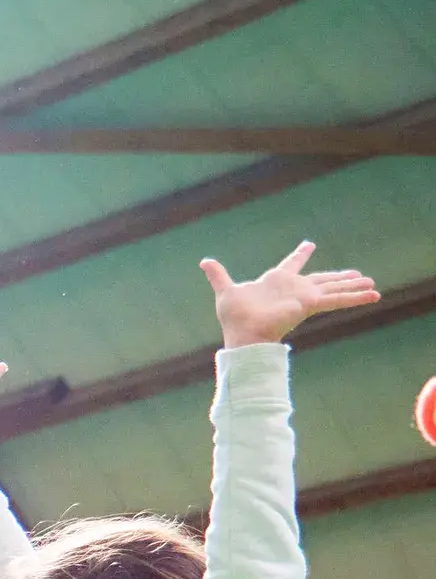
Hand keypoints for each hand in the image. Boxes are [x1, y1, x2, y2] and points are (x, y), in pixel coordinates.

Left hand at [201, 242, 377, 348]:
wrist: (242, 334)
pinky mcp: (311, 305)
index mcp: (276, 281)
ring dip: (353, 286)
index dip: (299, 254)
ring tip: (372, 284)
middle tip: (357, 273)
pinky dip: (356, 298)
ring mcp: (304, 297)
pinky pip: (337, 299)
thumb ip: (218, 275)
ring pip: (335, 287)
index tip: (309, 244)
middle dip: (339, 276)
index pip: (292, 264)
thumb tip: (204, 261)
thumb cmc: (234, 316)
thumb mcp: (226, 290)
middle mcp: (294, 288)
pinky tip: (374, 294)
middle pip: (322, 278)